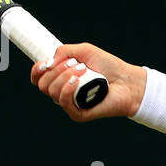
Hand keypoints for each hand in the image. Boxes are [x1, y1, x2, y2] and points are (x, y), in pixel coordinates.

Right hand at [29, 42, 146, 120]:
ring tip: (83, 70)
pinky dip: (67, 88)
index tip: (46, 63)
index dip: (37, 70)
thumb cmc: (108, 66)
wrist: (128, 81)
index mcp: (62, 78)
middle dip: (56, 70)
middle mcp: (64, 92)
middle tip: (77, 64)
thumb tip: (48, 62)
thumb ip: (63, 51)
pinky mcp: (78, 113)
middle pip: (43, 84)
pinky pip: (62, 102)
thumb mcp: (84, 51)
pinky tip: (77, 81)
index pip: (38, 79)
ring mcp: (70, 104)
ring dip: (65, 75)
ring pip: (51, 91)